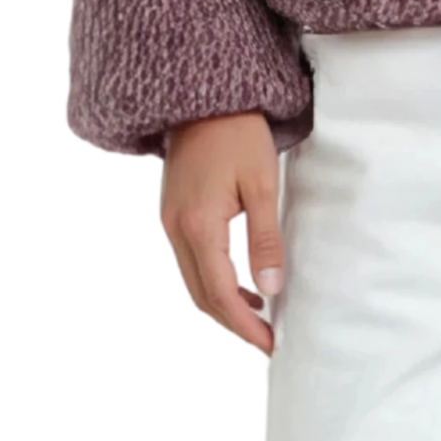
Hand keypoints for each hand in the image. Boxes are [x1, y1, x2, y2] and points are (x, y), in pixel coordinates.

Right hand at [160, 110, 284, 353]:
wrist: (201, 97)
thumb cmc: (237, 134)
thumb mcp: (262, 185)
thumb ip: (266, 240)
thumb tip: (271, 289)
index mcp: (197, 225)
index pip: (219, 292)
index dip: (244, 324)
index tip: (269, 343)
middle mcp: (175, 229)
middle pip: (200, 295)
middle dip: (233, 323)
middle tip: (266, 339)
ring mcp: (169, 222)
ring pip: (192, 281)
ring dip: (223, 304)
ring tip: (260, 317)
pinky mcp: (172, 214)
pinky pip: (190, 262)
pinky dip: (213, 281)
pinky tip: (242, 283)